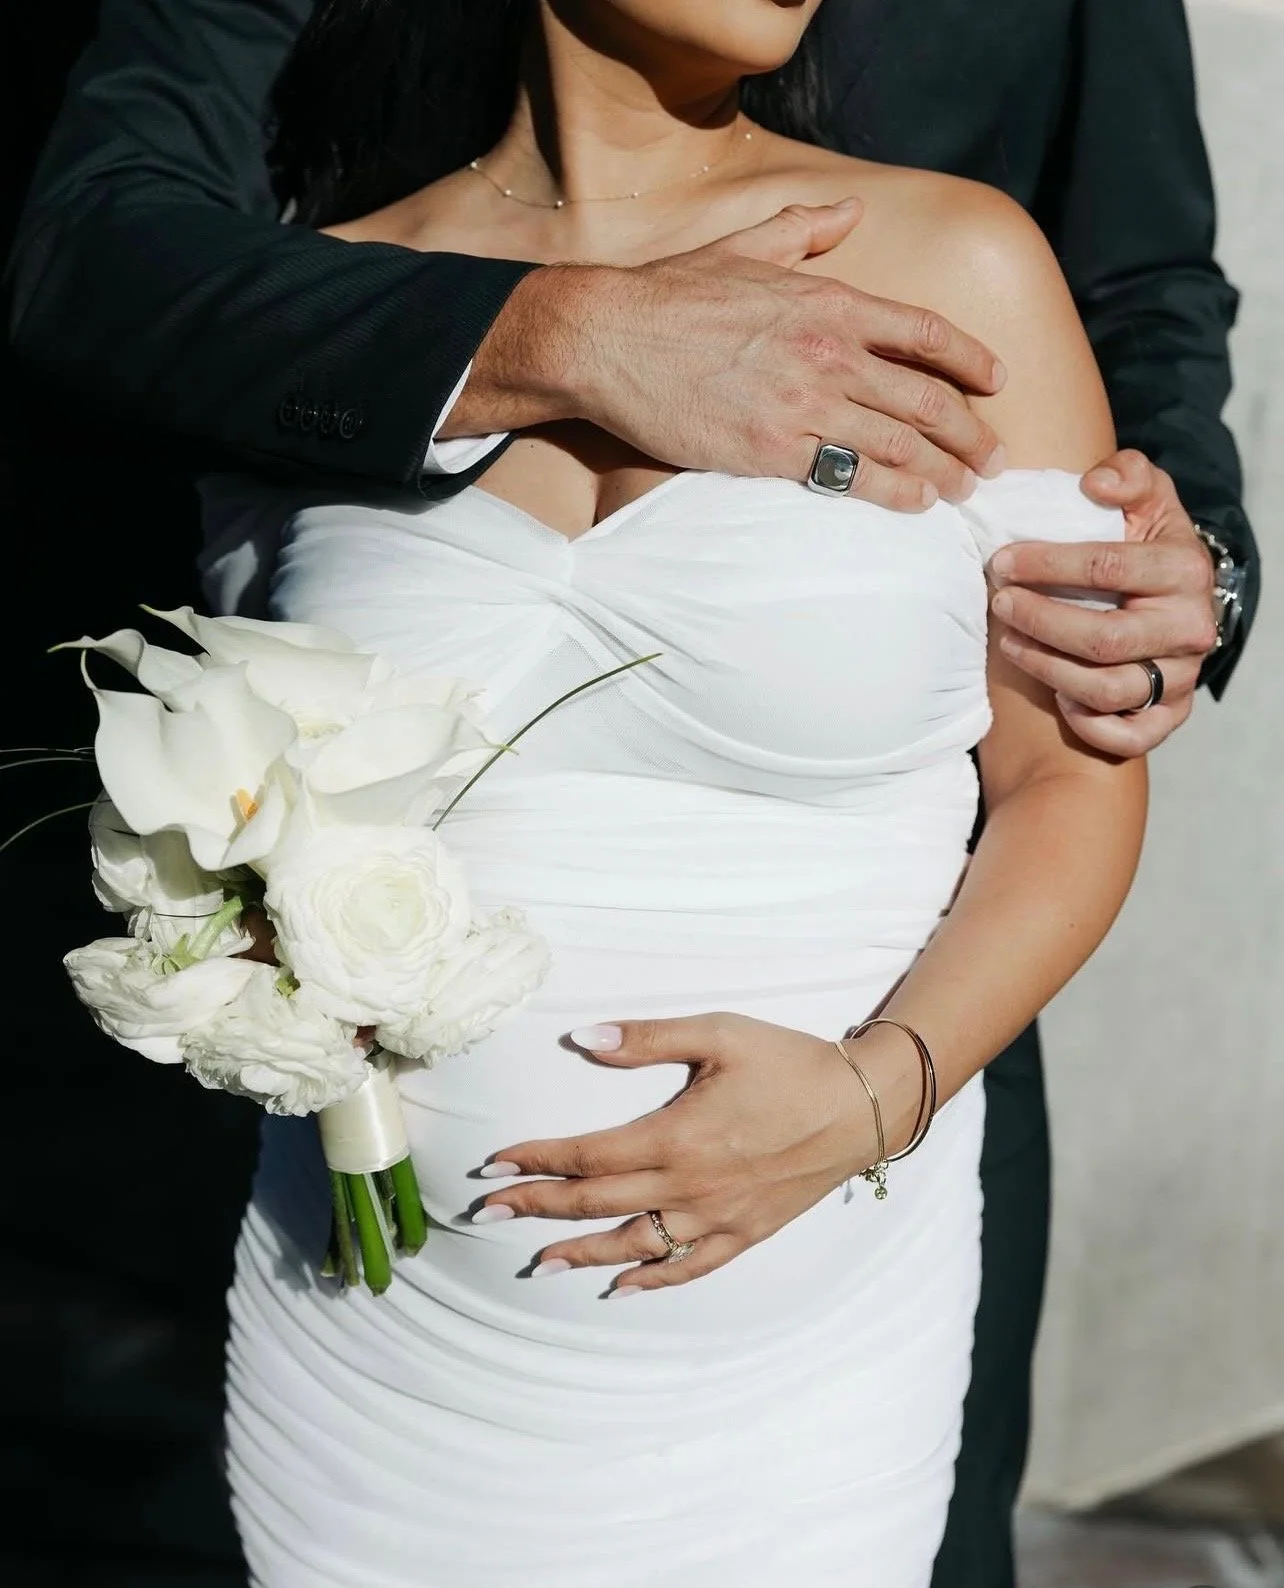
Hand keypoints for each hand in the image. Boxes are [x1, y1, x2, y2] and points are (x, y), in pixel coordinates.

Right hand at [455, 201, 1006, 512]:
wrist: (607, 338)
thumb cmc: (669, 295)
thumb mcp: (742, 246)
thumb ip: (802, 228)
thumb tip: (849, 209)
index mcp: (827, 300)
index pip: (923, 332)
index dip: (972, 359)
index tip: (998, 382)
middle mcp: (828, 352)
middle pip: (926, 399)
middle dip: (970, 434)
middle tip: (993, 460)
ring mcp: (803, 404)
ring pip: (899, 444)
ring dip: (942, 472)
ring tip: (963, 492)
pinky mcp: (772, 451)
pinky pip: (851, 478)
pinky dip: (893, 494)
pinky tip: (915, 505)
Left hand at [472, 1013, 920, 1294]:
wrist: (861, 1105)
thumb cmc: (787, 1061)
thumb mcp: (717, 1034)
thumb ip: (646, 1039)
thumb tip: (580, 1038)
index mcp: (675, 1136)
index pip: (586, 1156)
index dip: (535, 1160)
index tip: (494, 1165)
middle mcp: (688, 1186)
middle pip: (596, 1204)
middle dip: (537, 1208)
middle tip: (488, 1212)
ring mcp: (717, 1218)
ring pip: (634, 1246)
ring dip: (580, 1254)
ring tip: (538, 1263)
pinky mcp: (744, 1234)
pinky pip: (688, 1268)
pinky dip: (650, 1281)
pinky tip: (620, 1286)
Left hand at [989, 449, 1217, 755]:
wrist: (1171, 601)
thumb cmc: (1141, 546)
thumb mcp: (1144, 500)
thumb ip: (1128, 475)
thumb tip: (1096, 485)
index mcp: (1185, 569)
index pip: (1107, 568)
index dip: (1046, 564)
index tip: (1002, 560)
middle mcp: (1191, 627)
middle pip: (1104, 638)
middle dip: (1039, 621)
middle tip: (999, 603)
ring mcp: (1182, 676)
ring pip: (1106, 689)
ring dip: (1046, 668)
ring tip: (1008, 643)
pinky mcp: (1170, 716)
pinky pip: (1128, 736)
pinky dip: (1088, 723)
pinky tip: (1056, 696)